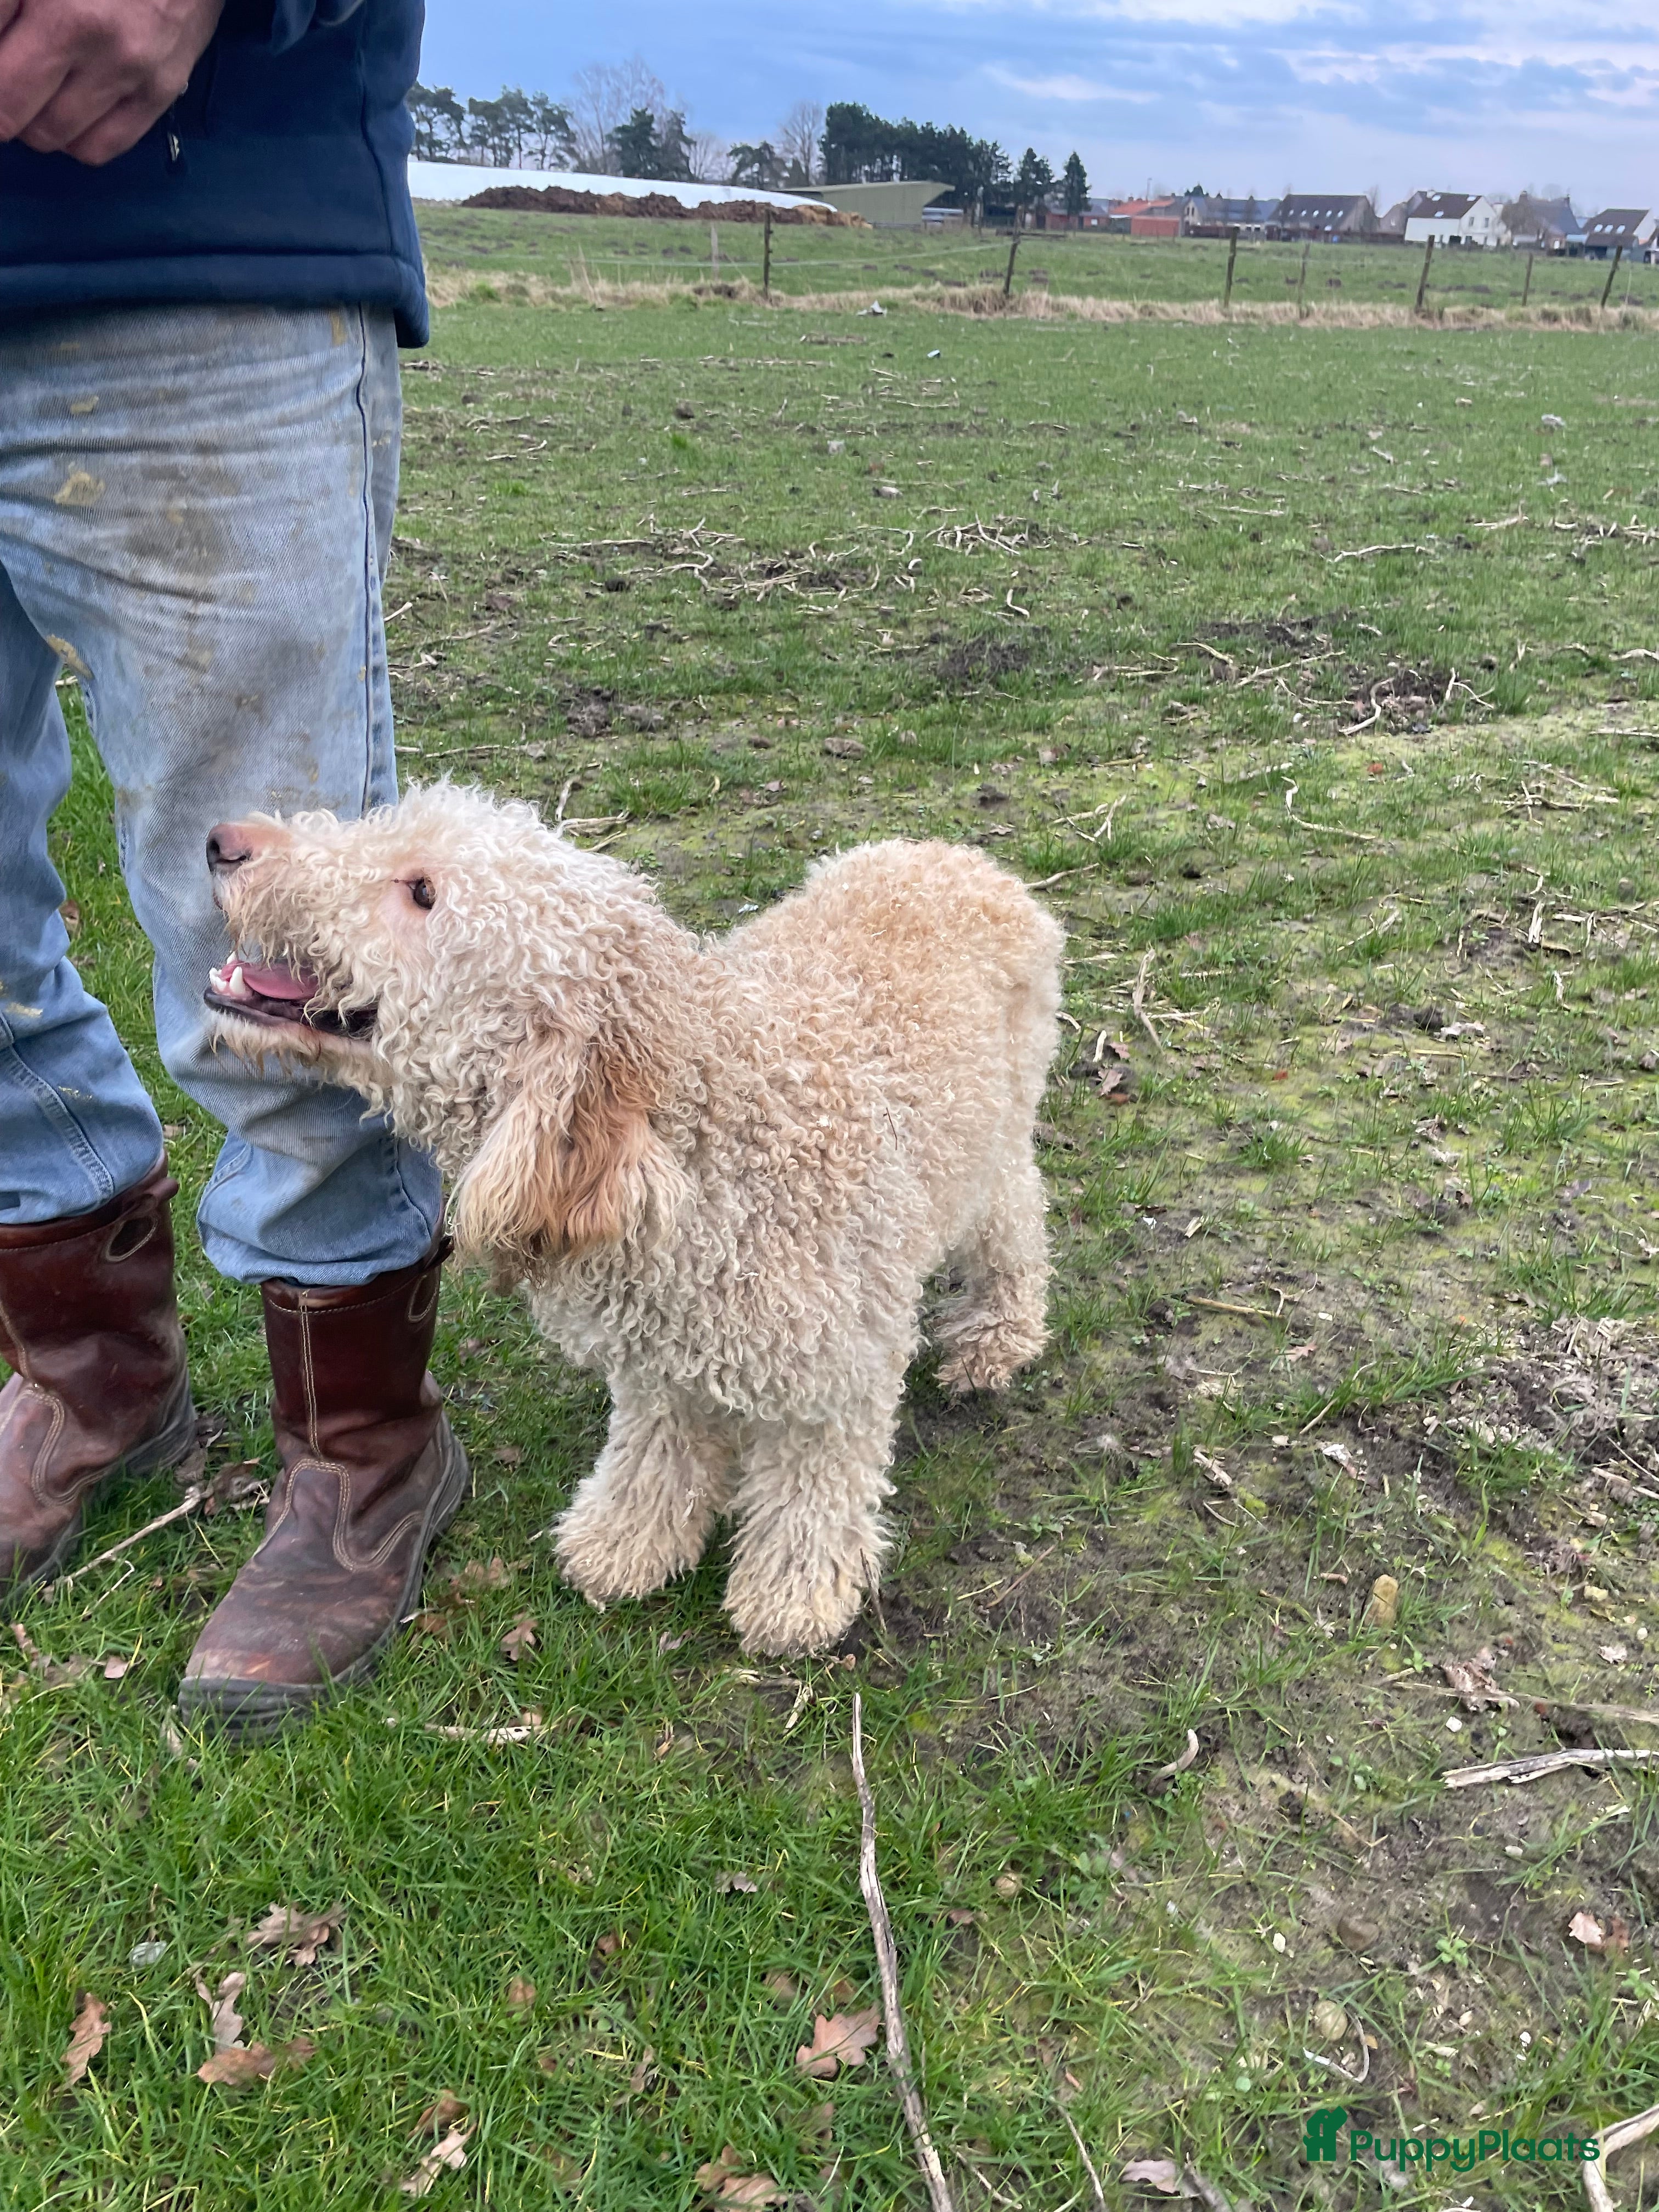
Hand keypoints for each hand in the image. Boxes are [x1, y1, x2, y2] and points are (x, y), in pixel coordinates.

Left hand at [0, 0, 225, 166]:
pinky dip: (73, 139)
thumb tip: (0, 43)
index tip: (5, 58)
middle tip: (9, 80)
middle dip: (1, 99)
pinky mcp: (158, 89)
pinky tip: (71, 107)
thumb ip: (6, 5)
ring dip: (32, 121)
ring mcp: (121, 62)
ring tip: (38, 88)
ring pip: (47, 134)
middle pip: (6, 105)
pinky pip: (96, 148)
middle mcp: (75, 24)